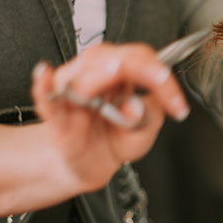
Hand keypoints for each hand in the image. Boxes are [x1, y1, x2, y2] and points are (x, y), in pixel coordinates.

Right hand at [31, 43, 189, 192]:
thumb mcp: (146, 128)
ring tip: (116, 71)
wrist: (94, 164)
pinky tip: (44, 75)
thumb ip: (149, 115)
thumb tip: (135, 106)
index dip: (161, 76)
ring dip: (102, 75)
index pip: (140, 59)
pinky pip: (47, 98)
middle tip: (160, 81)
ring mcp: (72, 93)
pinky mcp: (56, 117)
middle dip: (139, 68)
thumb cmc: (118, 137)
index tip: (178, 106)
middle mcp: (93, 75)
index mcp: (119, 73)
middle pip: (111, 58)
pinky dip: (44, 86)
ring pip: (84, 73)